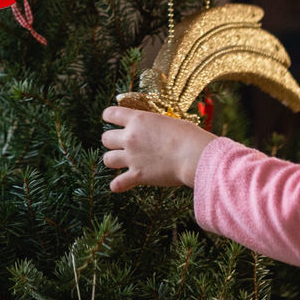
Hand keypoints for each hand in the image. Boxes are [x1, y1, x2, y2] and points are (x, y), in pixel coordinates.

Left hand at [100, 105, 216, 192]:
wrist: (194, 155)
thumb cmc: (189, 136)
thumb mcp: (168, 121)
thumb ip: (154, 126)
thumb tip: (154, 131)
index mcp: (138, 120)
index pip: (110, 114)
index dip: (108, 117)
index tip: (110, 120)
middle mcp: (130, 137)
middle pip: (105, 138)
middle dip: (111, 141)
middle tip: (121, 144)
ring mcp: (132, 157)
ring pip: (107, 159)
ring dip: (113, 160)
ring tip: (121, 162)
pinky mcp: (137, 175)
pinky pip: (117, 184)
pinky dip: (117, 185)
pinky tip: (120, 185)